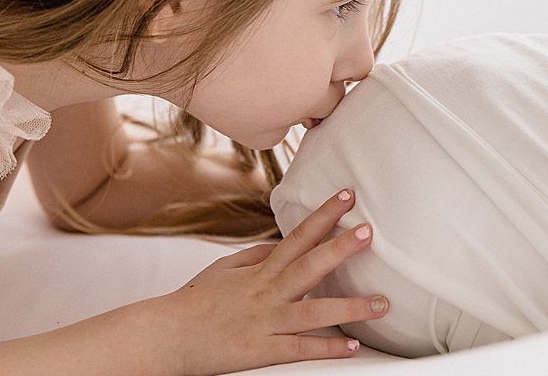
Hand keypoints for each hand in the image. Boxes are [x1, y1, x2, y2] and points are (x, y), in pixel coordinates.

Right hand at [161, 188, 387, 373]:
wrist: (166, 336)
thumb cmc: (194, 302)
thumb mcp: (223, 270)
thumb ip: (255, 256)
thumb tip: (280, 243)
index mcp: (260, 270)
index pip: (297, 236)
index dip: (324, 215)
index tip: (348, 197)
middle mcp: (267, 292)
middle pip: (309, 265)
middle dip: (340, 248)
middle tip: (369, 233)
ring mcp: (266, 321)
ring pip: (314, 312)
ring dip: (351, 307)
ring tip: (382, 303)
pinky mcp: (261, 350)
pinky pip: (300, 349)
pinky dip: (327, 349)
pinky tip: (352, 346)